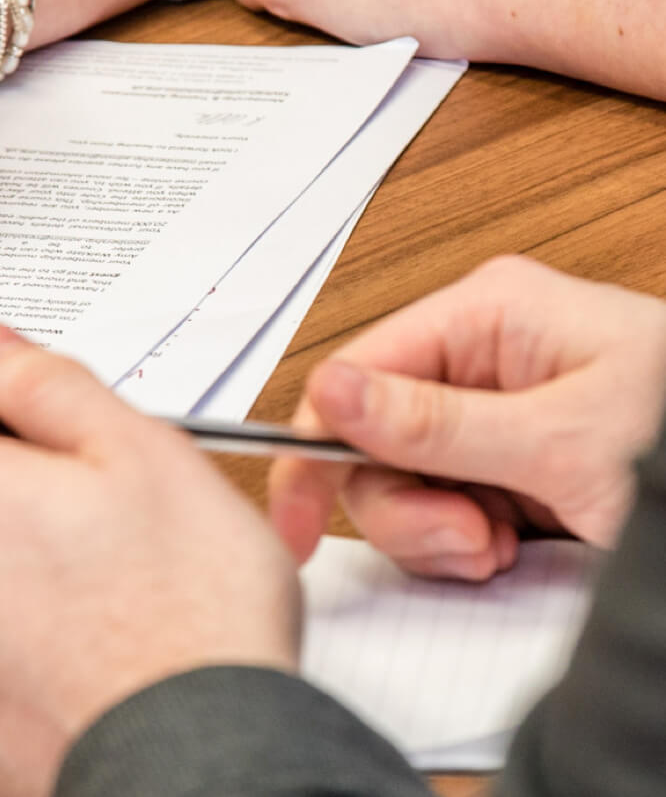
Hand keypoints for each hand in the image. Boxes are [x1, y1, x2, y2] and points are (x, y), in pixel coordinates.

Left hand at [0, 325, 299, 796]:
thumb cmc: (188, 608)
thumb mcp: (139, 451)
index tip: (56, 450)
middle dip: (14, 508)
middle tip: (106, 528)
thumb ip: (49, 386)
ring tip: (108, 605)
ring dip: (14, 588)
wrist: (206, 762)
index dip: (2, 426)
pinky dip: (19, 663)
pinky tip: (90, 666)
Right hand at [269, 255, 665, 580]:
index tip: (296, 518)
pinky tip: (515, 544)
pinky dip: (465, 540)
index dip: (318, 447)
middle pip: (373, 436)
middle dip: (408, 503)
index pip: (356, 374)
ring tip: (505, 545)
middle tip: (471, 540)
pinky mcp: (505, 454)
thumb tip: (327, 394)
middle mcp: (476, 354)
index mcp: (484, 315)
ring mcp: (490, 408)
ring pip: (402, 478)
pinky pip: (443, 501)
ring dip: (439, 529)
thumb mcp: (562, 441)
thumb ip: (435, 423)